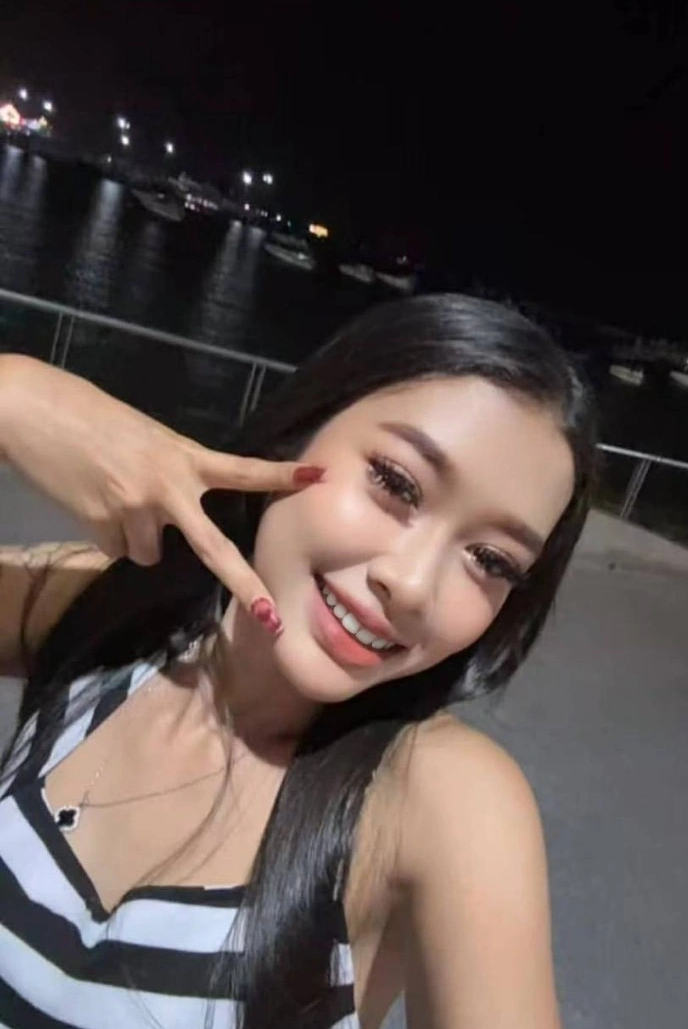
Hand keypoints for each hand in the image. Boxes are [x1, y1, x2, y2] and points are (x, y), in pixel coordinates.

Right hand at [0, 354, 324, 627]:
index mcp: (182, 454)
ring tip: (108, 494)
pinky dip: (104, 534)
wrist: (30, 409)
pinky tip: (87, 501)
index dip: (279, 475)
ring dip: (134, 536)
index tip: (318, 478)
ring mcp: (133, 509)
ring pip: (147, 553)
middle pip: (214, 547)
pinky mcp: (100, 524)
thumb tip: (162, 520)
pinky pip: (113, 548)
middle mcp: (166, 486)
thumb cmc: (86, 414)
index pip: (241, 468)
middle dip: (243, 585)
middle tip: (270, 619)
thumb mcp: (142, 436)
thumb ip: (167, 473)